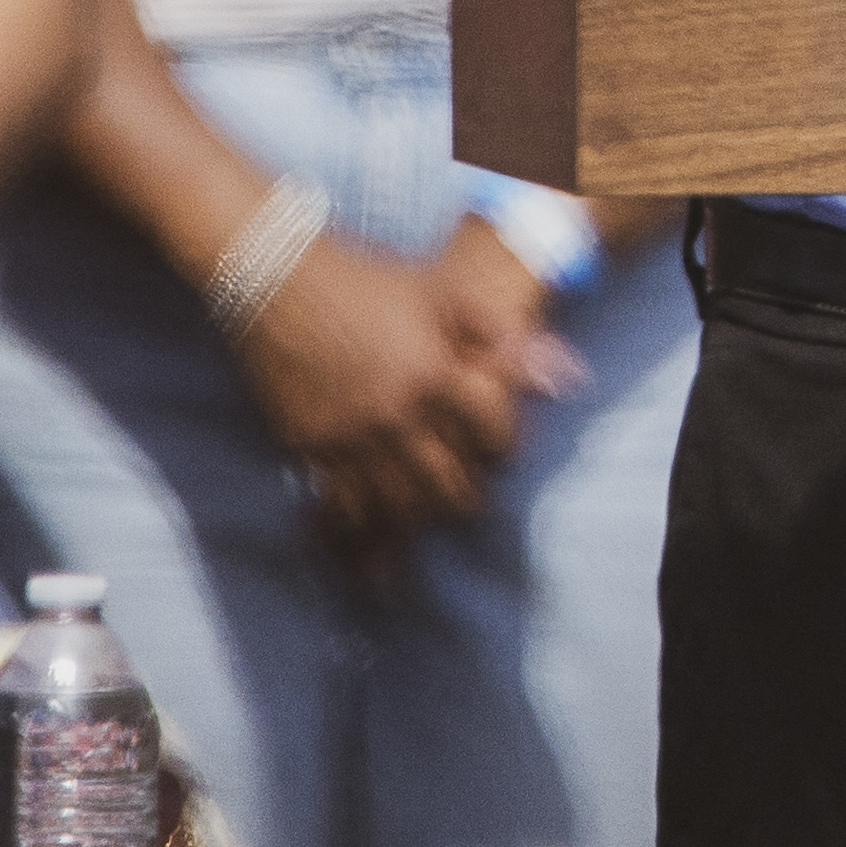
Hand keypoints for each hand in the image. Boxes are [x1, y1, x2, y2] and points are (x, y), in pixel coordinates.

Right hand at [227, 220, 572, 551]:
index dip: (507, 448)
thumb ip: (502, 336)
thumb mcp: (442, 290)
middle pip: (447, 484)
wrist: (278, 278)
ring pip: (396, 507)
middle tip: (474, 505)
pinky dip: (357, 543)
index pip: (492, 434)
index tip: (505, 456)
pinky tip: (369, 568)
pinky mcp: (310, 449)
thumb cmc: (367, 278)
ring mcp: (350, 437)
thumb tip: (567, 378)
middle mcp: (396, 415)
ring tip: (430, 535)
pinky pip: (338, 511)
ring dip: (419, 530)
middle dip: (467, 501)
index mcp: (435, 373)